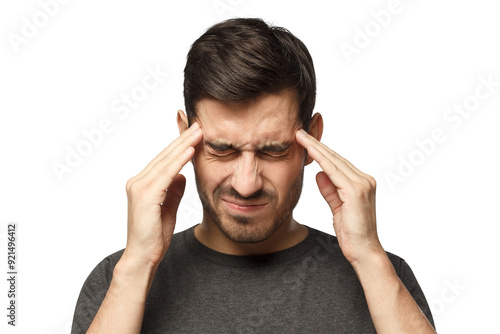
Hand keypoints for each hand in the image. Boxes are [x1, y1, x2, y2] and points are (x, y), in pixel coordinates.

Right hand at [123, 122, 202, 267]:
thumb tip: (182, 175)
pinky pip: (166, 174)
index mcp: (142, 184)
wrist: (143, 256)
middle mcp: (138, 182)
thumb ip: (173, 190)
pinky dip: (179, 161)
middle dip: (183, 139)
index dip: (179, 145)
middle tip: (198, 124)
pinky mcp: (146, 195)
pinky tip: (190, 151)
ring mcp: (139, 187)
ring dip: (183, 145)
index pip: (164, 160)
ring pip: (165, 161)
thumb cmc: (154, 235)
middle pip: (164, 156)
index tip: (194, 133)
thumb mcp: (168, 208)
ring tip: (198, 132)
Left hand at [296, 129, 383, 264]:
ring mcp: (362, 184)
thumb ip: (330, 190)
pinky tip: (310, 152)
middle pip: (336, 157)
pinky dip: (322, 160)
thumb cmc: (352, 233)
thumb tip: (319, 174)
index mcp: (361, 183)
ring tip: (301, 136)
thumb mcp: (337, 208)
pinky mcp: (356, 192)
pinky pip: (334, 172)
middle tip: (300, 131)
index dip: (321, 151)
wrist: (364, 251)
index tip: (306, 140)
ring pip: (334, 161)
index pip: (337, 162)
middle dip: (316, 143)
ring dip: (316, 147)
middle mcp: (365, 180)